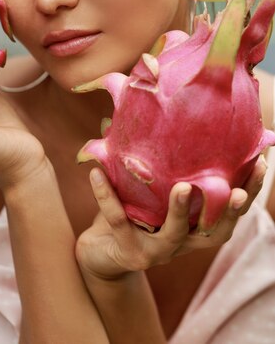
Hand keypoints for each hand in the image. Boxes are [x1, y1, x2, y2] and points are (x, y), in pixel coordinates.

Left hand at [76, 160, 266, 278]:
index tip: (261, 162)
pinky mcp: (128, 252)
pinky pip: (118, 220)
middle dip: (229, 211)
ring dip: (180, 211)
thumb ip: (161, 159)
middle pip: (216, 232)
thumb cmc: (131, 210)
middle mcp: (183, 242)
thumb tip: (157, 103)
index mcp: (194, 225)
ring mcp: (157, 251)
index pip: (230, 210)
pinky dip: (106, 196)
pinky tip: (96, 173)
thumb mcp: (149, 186)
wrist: (99, 251)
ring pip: (173, 234)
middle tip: (235, 190)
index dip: (249, 190)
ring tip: (181, 186)